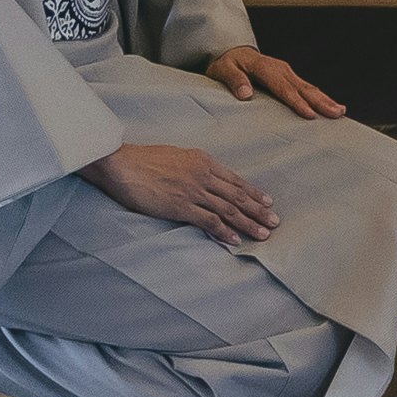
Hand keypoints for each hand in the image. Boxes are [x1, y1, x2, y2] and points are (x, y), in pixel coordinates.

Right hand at [82, 142, 277, 246]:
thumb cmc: (144, 159)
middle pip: (237, 195)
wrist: (122, 164)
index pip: (235, 180)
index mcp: (203, 161)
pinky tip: (235, 240)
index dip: (253, 192)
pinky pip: (209, 221)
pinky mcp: (181, 206)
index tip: (268, 202)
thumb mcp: (177, 156)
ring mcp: (193, 191)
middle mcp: (203, 175)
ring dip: (248, 223)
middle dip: (258, 210)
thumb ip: (194, 166)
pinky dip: (224, 231)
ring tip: (263, 234)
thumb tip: (204, 175)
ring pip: (228, 209)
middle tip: (274, 222)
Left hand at [202, 47, 343, 119]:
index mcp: (264, 67)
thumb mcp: (222, 70)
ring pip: (309, 87)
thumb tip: (246, 94)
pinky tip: (330, 105)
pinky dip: (320, 96)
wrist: (232, 52)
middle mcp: (280, 68)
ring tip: (340, 111)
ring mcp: (286, 72)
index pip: (283, 88)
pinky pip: (306, 87)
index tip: (310, 114)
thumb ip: (234, 80)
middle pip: (302, 87)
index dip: (297, 102)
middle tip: (336, 113)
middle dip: (321, 101)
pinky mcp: (289, 76)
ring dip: (325, 99)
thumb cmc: (226, 64)